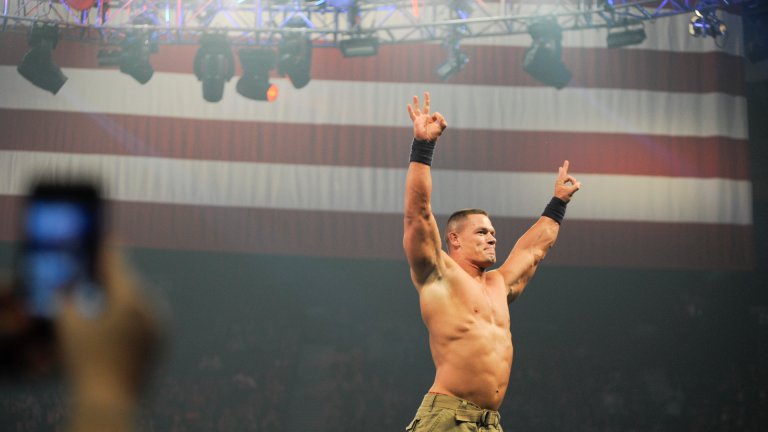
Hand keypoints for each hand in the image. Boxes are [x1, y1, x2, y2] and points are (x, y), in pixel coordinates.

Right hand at [58, 244, 160, 408]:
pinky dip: (134, 315)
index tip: (110, 234)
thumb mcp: (68, 326)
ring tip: (107, 296)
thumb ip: (66, 298)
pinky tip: (119, 319)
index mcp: (129, 299)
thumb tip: (66, 284)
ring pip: (141, 300)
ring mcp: (160, 324)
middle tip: (103, 266)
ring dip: (125, 297)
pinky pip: (148, 317)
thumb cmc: (87, 363)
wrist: (111, 399)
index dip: (110, 248)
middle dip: (114, 277)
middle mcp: (150, 307)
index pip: (118, 265)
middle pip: (130, 283)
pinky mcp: (163, 339)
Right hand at [407, 92, 446, 140]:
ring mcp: (420, 119)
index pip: (435, 114)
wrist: (425, 141)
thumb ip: (442, 121)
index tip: (438, 119)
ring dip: (416, 102)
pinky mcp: (416, 121)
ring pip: (418, 109)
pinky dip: (410, 110)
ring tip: (415, 96)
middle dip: (426, 100)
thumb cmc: (433, 136)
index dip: (438, 116)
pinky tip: (408, 105)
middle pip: (426, 106)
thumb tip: (437, 114)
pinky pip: (412, 115)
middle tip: (426, 93)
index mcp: (431, 120)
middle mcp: (425, 118)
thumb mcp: (441, 128)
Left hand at [554, 160, 580, 202]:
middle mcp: (559, 182)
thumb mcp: (570, 192)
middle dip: (565, 168)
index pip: (565, 174)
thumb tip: (579, 183)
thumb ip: (575, 187)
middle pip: (564, 174)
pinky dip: (565, 178)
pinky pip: (564, 181)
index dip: (567, 168)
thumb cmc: (563, 197)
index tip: (567, 163)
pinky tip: (565, 178)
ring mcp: (560, 185)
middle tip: (566, 162)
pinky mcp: (561, 188)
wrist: (558, 203)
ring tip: (561, 168)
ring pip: (564, 177)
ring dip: (564, 173)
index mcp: (560, 181)